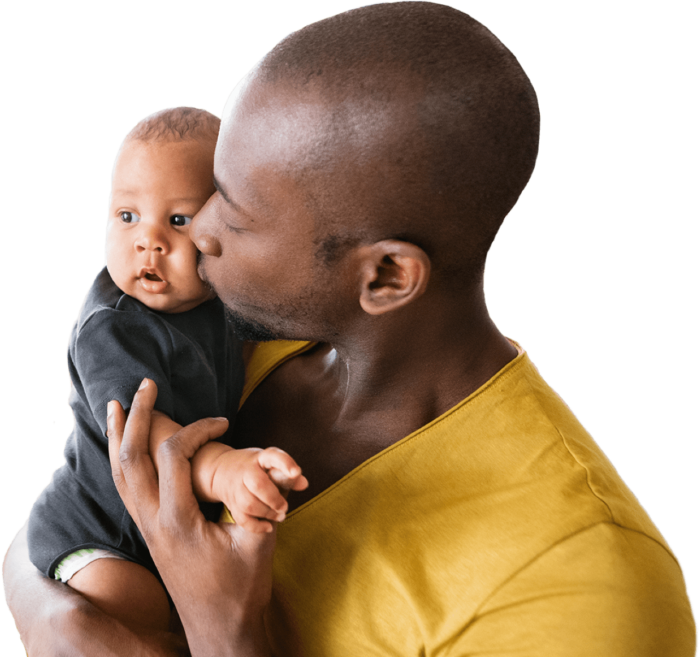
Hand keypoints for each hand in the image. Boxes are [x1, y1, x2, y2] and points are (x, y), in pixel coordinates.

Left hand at [108, 379, 273, 656]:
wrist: (218, 631)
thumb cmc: (240, 589)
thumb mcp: (257, 543)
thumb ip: (259, 503)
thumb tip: (269, 472)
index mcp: (178, 519)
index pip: (173, 455)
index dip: (198, 429)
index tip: (222, 422)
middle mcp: (153, 521)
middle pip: (130, 458)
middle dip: (135, 416)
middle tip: (144, 384)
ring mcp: (146, 528)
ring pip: (119, 474)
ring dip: (117, 436)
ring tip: (114, 406)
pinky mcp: (149, 533)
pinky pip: (125, 490)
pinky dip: (120, 461)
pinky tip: (122, 450)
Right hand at [211, 446, 308, 532]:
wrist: (220, 469)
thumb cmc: (254, 466)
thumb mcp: (270, 463)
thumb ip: (287, 474)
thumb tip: (304, 484)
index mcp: (259, 458)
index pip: (272, 456)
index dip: (285, 464)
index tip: (296, 472)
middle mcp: (246, 471)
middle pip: (258, 484)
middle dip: (274, 499)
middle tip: (285, 507)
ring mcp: (236, 488)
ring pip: (249, 504)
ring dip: (268, 513)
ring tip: (280, 516)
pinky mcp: (232, 503)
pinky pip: (242, 518)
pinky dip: (256, 526)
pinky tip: (268, 526)